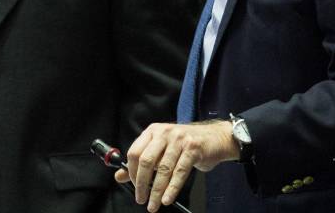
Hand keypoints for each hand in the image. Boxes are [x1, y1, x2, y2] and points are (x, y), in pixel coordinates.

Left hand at [113, 121, 238, 211]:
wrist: (214, 138)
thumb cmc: (185, 144)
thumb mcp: (161, 149)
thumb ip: (141, 161)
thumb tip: (119, 176)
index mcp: (153, 131)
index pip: (135, 152)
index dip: (131, 172)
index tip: (134, 186)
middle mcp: (164, 133)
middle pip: (147, 161)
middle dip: (141, 183)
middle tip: (141, 199)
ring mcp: (179, 139)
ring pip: (163, 169)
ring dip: (156, 191)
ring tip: (154, 204)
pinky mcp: (193, 148)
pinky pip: (179, 172)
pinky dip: (172, 189)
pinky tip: (167, 198)